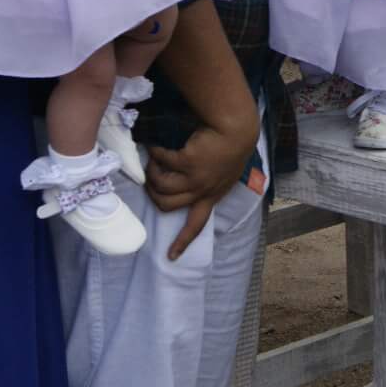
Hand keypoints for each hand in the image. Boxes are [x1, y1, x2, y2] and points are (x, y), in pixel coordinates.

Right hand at [144, 121, 252, 257]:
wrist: (235, 129)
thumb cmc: (230, 148)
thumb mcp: (223, 174)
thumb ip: (207, 185)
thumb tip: (183, 187)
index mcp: (212, 197)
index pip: (197, 225)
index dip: (182, 241)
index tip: (171, 257)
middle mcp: (203, 191)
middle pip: (167, 205)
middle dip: (153, 193)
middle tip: (150, 179)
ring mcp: (195, 178)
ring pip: (161, 186)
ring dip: (152, 174)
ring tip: (152, 162)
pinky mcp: (187, 162)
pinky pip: (162, 161)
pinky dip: (155, 154)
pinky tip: (154, 147)